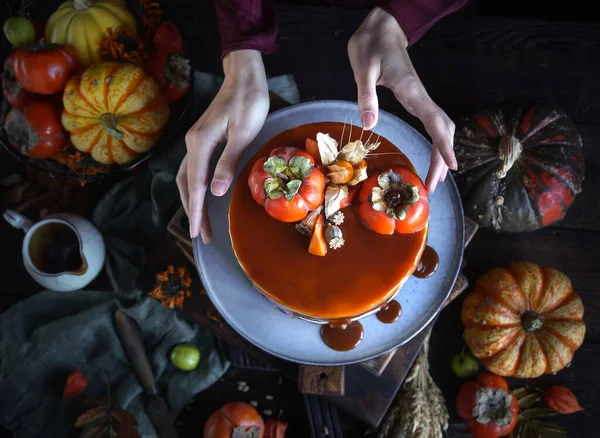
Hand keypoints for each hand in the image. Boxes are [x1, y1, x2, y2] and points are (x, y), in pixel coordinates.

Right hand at [177, 50, 268, 241]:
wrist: (244, 76)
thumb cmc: (248, 101)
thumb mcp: (243, 132)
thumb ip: (227, 162)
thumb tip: (214, 192)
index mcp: (200, 144)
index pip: (195, 185)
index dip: (196, 211)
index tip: (197, 233)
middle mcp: (192, 144)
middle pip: (186, 184)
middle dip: (192, 211)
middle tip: (201, 235)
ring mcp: (196, 141)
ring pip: (187, 177)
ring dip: (191, 200)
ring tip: (200, 222)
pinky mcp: (203, 139)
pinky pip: (193, 169)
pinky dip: (194, 187)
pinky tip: (202, 195)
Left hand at [348, 7, 456, 191]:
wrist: (382, 28)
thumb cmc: (371, 46)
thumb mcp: (363, 69)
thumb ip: (367, 96)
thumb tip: (370, 125)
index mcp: (411, 91)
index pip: (434, 122)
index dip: (443, 146)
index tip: (450, 167)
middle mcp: (420, 97)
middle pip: (442, 131)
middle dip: (441, 158)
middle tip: (434, 185)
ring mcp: (420, 98)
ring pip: (440, 127)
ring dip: (441, 152)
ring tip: (436, 177)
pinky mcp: (415, 98)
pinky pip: (432, 123)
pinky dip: (436, 141)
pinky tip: (432, 153)